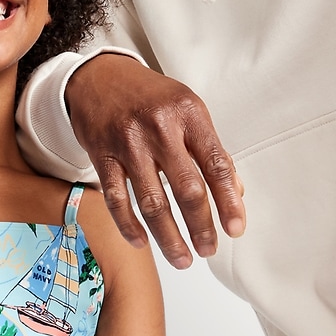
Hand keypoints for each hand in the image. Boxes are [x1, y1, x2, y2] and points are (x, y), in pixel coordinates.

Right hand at [64, 56, 244, 266]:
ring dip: (169, 237)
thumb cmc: (150, 98)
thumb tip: (235, 193)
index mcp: (189, 114)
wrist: (99, 77)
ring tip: (182, 258)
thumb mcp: (188, 111)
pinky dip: (129, 226)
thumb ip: (210, 150)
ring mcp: (129, 143)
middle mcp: (160, 127)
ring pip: (152, 202)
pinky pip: (116, 200)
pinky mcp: (102, 155)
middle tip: (208, 249)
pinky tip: (142, 242)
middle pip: (186, 189)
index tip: (235, 228)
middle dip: (201, 227)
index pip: (216, 164)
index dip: (228, 201)